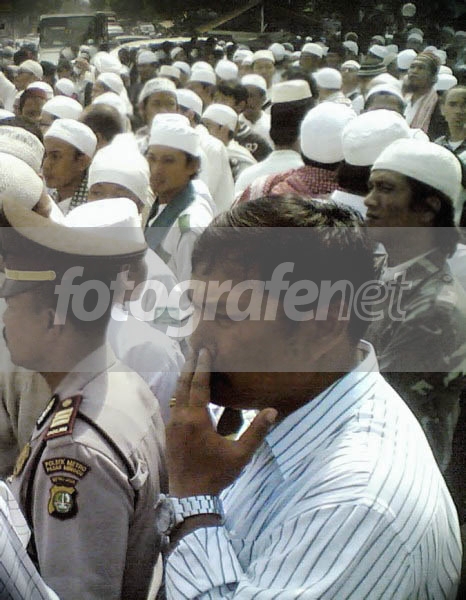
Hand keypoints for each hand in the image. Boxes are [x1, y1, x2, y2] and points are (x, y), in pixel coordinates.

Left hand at [167, 348, 276, 496]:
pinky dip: (180, 392)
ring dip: (183, 378)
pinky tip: (185, 390)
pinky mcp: (169, 433)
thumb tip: (273, 410)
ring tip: (189, 363)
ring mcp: (171, 425)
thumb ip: (256, 431)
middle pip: (183, 384)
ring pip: (175, 394)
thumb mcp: (241, 454)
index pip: (199, 385)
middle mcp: (180, 418)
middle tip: (194, 348)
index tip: (205, 349)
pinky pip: (173, 405)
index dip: (202, 366)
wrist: (190, 497)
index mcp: (196, 420)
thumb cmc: (216, 475)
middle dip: (189, 365)